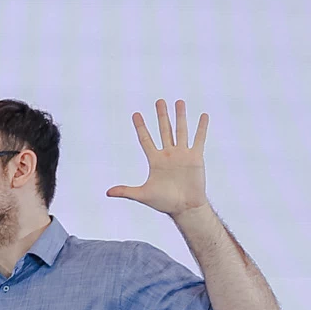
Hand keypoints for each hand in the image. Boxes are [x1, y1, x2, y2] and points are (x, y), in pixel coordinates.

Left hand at [110, 100, 210, 216]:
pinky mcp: (195, 157)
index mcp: (155, 160)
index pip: (145, 139)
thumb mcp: (143, 195)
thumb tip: (107, 192)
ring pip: (181, 131)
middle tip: (159, 101)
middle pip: (164, 130)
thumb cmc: (164, 202)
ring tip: (179, 102)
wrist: (185, 208)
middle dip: (161, 116)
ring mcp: (182, 154)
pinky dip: (201, 128)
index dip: (141, 127)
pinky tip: (203, 115)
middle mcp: (168, 154)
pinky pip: (199, 139)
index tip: (136, 114)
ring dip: (180, 116)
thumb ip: (126, 191)